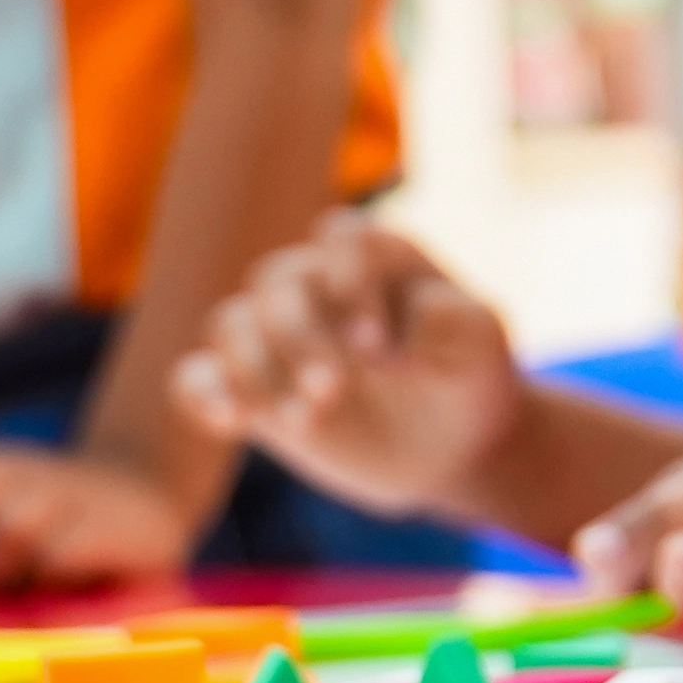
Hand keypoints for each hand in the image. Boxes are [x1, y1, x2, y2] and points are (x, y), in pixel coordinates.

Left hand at [0, 433, 203, 594]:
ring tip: (11, 593)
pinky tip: (60, 589)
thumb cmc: (50, 531)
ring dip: (2, 572)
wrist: (151, 503)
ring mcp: (65, 494)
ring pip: (14, 525)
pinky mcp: (111, 526)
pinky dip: (52, 577)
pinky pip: (65, 551)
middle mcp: (15, 471)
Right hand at [173, 212, 530, 520]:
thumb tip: (383, 347)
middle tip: (333, 391)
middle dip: (298, 336)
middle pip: (277, 282)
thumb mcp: (484, 342)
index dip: (349, 283)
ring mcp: (279, 336)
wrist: (454, 445)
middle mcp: (319, 285)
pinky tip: (232, 422)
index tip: (377, 349)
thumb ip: (450, 318)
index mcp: (376, 257)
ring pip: (232, 324)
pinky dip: (204, 393)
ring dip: (256, 370)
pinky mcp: (254, 387)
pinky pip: (198, 376)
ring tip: (307, 421)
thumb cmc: (471, 376)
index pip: (341, 238)